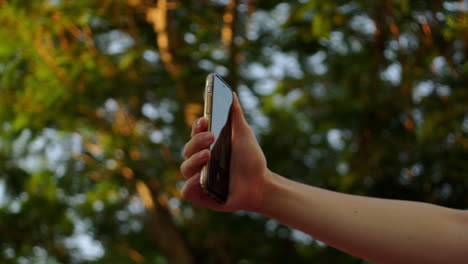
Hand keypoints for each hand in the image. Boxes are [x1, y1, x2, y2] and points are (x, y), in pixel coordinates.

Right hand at [180, 93, 268, 211]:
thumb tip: (231, 93)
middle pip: (188, 149)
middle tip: (211, 137)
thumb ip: (236, 115)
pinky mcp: (201, 196)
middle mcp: (200, 162)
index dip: (197, 126)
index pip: (195, 134)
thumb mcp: (244, 135)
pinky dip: (191, 184)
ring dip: (194, 160)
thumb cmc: (251, 160)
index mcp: (207, 146)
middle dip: (197, 141)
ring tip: (208, 155)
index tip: (205, 119)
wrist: (261, 185)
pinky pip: (187, 191)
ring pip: (184, 169)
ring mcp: (198, 179)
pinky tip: (201, 178)